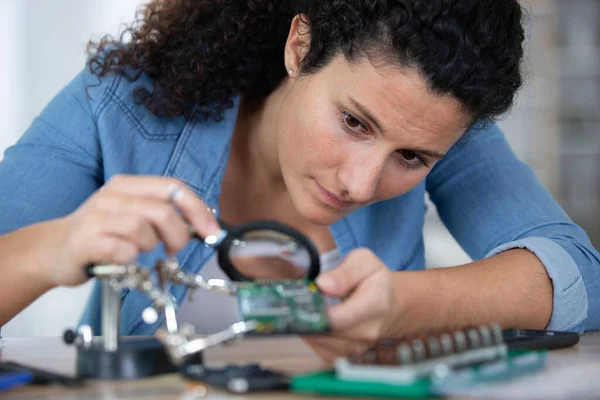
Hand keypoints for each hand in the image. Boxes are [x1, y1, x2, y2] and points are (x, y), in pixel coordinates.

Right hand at [45, 175, 219, 286]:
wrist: (53, 249)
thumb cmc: (101, 232)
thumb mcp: (133, 212)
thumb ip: (164, 211)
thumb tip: (203, 222)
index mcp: (128, 185)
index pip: (173, 188)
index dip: (198, 210)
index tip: (212, 231)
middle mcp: (112, 196)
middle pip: (162, 212)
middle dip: (177, 235)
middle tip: (172, 248)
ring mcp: (96, 217)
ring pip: (143, 230)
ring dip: (149, 246)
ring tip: (138, 250)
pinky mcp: (85, 241)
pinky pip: (122, 250)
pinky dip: (130, 258)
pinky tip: (122, 258)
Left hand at [303, 248, 397, 362]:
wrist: (389, 305)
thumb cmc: (373, 279)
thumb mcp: (363, 261)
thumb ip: (345, 272)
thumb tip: (323, 285)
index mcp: (375, 304)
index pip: (339, 317)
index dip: (315, 311)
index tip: (299, 299)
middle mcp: (368, 331)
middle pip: (326, 332)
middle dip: (306, 317)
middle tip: (292, 302)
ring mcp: (357, 347)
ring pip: (319, 342)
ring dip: (306, 327)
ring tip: (301, 309)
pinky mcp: (346, 355)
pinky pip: (319, 350)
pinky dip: (311, 335)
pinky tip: (310, 321)